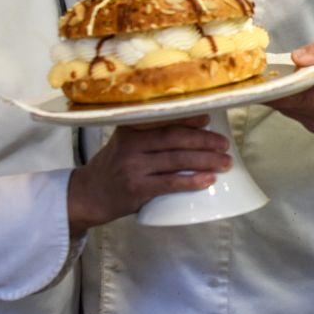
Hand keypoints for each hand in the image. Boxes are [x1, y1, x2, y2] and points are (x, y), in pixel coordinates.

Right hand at [65, 118, 230, 231]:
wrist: (88, 195)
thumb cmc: (114, 168)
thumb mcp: (124, 143)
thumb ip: (148, 134)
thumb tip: (193, 129)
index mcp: (129, 129)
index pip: (164, 120)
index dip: (189, 118)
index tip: (209, 118)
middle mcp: (131, 145)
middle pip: (175, 139)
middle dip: (204, 141)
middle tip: (225, 145)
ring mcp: (133, 167)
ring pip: (177, 160)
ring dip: (205, 160)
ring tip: (225, 162)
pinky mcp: (137, 189)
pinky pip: (170, 183)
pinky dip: (192, 181)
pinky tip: (208, 180)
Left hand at [263, 41, 313, 135]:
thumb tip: (297, 58)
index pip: (301, 93)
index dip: (277, 86)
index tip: (260, 77)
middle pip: (289, 103)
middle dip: (273, 88)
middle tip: (259, 72)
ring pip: (288, 109)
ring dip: (279, 94)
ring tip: (275, 77)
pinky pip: (294, 112)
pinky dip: (289, 100)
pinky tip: (291, 88)